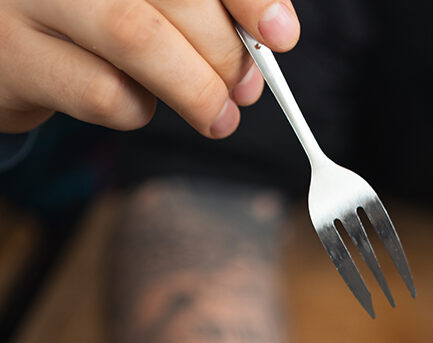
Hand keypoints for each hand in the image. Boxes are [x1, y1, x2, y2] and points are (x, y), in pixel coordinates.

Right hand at [0, 0, 298, 136]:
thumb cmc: (87, 11)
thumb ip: (204, 1)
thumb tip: (274, 30)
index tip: (280, 34)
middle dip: (225, 52)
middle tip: (246, 87)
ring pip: (136, 39)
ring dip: (196, 90)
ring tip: (218, 114)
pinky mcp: (14, 56)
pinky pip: (104, 93)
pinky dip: (140, 111)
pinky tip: (138, 103)